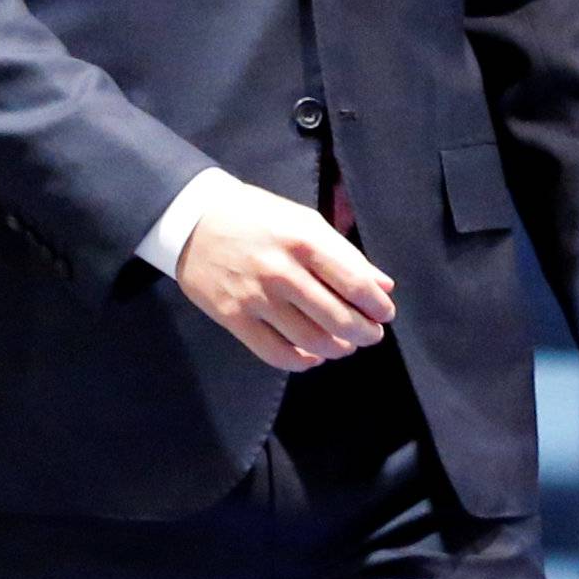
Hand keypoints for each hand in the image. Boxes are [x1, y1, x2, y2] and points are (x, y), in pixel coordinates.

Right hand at [176, 180, 394, 371]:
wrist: (193, 220)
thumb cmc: (256, 216)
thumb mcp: (304, 221)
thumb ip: (345, 254)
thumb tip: (383, 286)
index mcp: (304, 240)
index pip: (354, 283)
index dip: (376, 306)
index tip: (384, 313)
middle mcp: (281, 271)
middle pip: (337, 318)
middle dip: (364, 333)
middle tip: (371, 335)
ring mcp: (255, 297)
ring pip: (310, 340)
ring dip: (337, 349)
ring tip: (345, 345)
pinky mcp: (233, 318)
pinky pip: (275, 353)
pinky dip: (301, 362)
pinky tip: (312, 356)